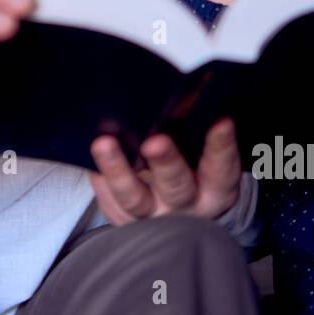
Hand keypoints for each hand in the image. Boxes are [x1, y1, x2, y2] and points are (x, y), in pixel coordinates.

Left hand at [87, 118, 240, 223]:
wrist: (178, 214)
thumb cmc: (194, 172)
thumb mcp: (206, 159)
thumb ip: (197, 134)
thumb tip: (185, 96)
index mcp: (214, 191)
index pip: (221, 169)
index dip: (222, 147)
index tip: (222, 121)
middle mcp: (184, 206)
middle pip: (176, 186)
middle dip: (165, 162)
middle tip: (155, 142)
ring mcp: (152, 216)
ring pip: (133, 198)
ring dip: (117, 169)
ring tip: (103, 143)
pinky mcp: (123, 218)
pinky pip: (107, 200)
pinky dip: (99, 176)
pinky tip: (91, 154)